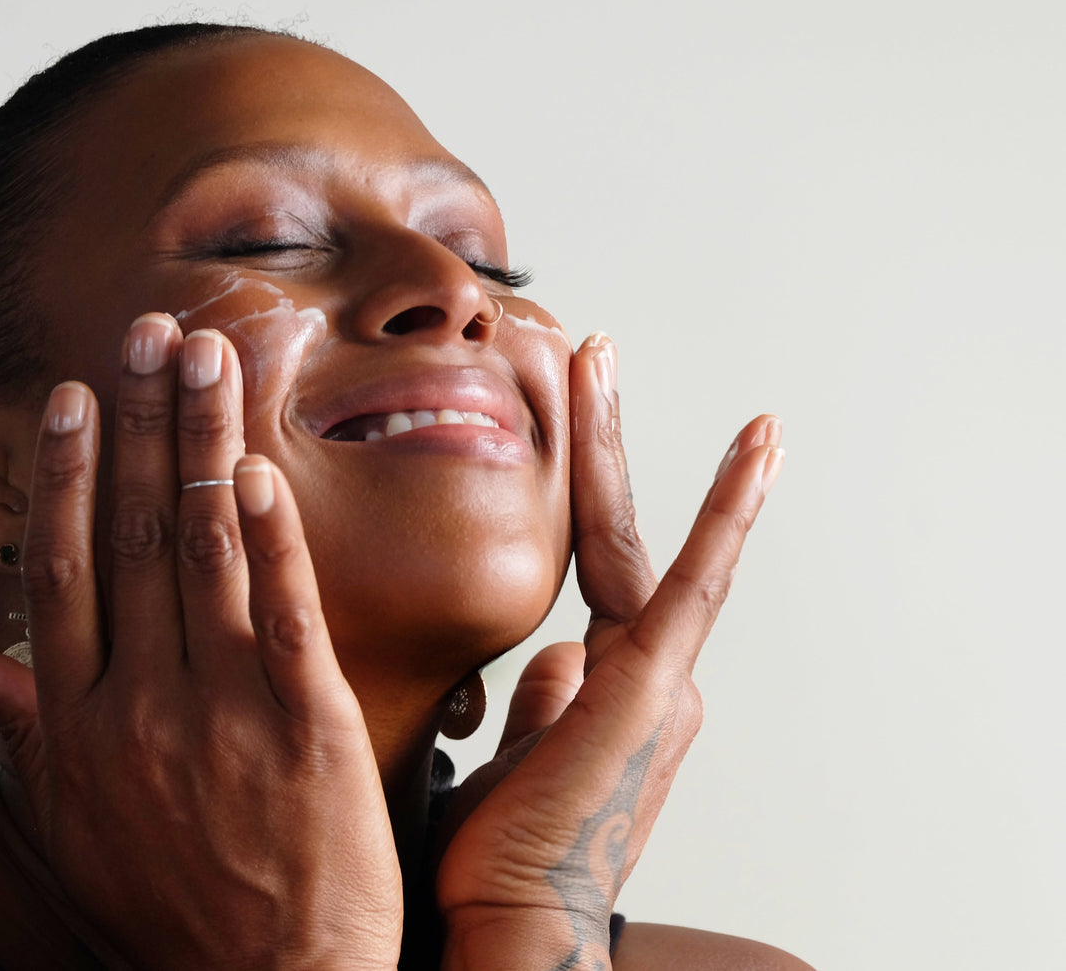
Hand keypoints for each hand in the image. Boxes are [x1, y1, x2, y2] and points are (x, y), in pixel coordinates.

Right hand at [0, 315, 399, 969]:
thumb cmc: (173, 896)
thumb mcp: (74, 823)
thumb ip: (30, 732)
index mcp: (81, 721)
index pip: (65, 568)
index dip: (67, 475)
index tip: (76, 397)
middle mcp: (141, 701)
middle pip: (131, 533)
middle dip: (141, 423)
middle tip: (152, 336)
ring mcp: (224, 706)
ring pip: (204, 547)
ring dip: (202, 442)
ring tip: (209, 360)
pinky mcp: (305, 719)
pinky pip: (283, 608)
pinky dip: (270, 533)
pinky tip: (259, 467)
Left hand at [436, 333, 783, 970]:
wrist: (513, 926)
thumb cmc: (504, 855)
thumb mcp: (522, 755)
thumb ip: (546, 702)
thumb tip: (555, 660)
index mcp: (613, 682)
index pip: (600, 562)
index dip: (591, 490)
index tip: (579, 431)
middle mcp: (649, 669)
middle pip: (618, 529)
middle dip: (600, 438)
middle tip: (591, 353)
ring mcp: (659, 673)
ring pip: (636, 535)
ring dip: (613, 442)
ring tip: (599, 356)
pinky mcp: (656, 685)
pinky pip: (693, 583)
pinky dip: (730, 513)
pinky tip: (761, 447)